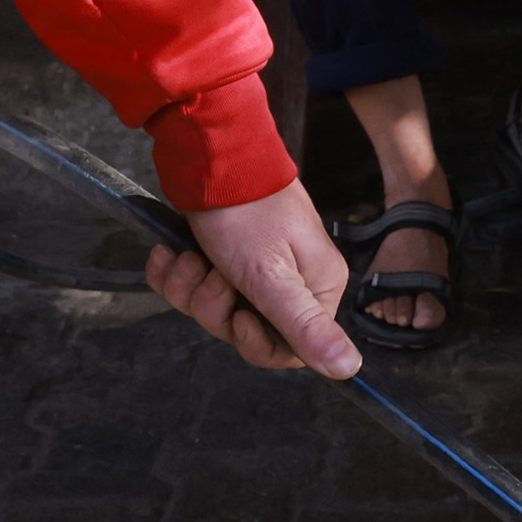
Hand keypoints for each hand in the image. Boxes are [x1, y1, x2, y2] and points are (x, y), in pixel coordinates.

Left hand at [147, 179, 362, 376]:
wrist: (209, 152)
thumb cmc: (245, 212)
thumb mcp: (273, 277)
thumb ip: (306, 327)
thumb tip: (349, 369)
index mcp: (315, 288)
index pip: (288, 349)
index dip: (253, 341)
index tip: (237, 316)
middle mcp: (290, 280)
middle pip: (242, 328)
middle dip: (212, 306)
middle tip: (209, 272)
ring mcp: (254, 265)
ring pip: (211, 306)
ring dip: (188, 286)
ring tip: (188, 255)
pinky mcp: (222, 251)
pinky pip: (191, 284)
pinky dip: (175, 270)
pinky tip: (171, 251)